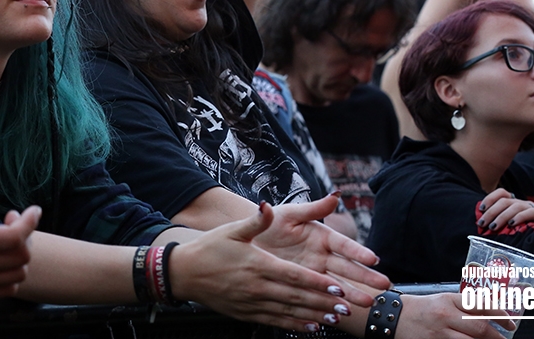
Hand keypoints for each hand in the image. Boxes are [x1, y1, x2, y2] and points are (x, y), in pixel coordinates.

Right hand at [0, 193, 39, 297]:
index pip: (14, 238)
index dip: (30, 222)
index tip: (33, 210)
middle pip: (21, 257)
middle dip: (27, 236)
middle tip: (16, 220)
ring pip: (17, 274)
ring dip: (20, 254)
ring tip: (9, 236)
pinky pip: (5, 290)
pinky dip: (11, 273)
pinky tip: (1, 255)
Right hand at [171, 202, 365, 332]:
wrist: (185, 272)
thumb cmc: (210, 248)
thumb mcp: (232, 230)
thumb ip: (255, 221)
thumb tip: (267, 206)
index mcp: (258, 264)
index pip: (294, 276)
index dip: (317, 283)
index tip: (337, 287)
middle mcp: (258, 286)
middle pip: (297, 296)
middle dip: (324, 302)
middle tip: (348, 305)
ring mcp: (253, 302)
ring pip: (290, 311)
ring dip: (314, 316)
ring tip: (336, 318)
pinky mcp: (247, 313)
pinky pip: (276, 321)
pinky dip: (295, 325)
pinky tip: (311, 328)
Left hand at [254, 194, 389, 300]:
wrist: (250, 240)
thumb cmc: (270, 222)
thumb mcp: (291, 213)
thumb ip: (313, 208)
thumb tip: (337, 194)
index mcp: (322, 236)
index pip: (343, 245)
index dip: (358, 251)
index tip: (373, 259)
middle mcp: (322, 256)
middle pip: (346, 267)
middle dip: (365, 277)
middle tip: (384, 286)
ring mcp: (314, 272)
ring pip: (337, 284)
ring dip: (352, 294)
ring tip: (367, 303)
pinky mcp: (303, 285)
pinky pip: (318, 295)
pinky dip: (329, 304)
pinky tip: (339, 313)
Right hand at [397, 293, 512, 338]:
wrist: (392, 317)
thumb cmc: (419, 309)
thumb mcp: (440, 300)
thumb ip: (462, 306)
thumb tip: (490, 316)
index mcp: (447, 300)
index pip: (480, 305)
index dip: (500, 314)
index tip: (510, 322)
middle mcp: (445, 315)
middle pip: (480, 327)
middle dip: (497, 336)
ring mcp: (440, 333)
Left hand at [477, 187, 533, 230]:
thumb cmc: (528, 233)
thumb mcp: (512, 226)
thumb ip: (500, 223)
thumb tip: (483, 226)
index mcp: (514, 203)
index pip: (501, 193)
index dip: (490, 198)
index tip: (481, 209)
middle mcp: (522, 203)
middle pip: (504, 201)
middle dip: (491, 212)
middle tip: (482, 223)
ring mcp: (532, 208)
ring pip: (515, 206)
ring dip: (502, 216)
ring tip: (493, 226)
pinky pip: (530, 212)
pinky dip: (519, 217)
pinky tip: (512, 224)